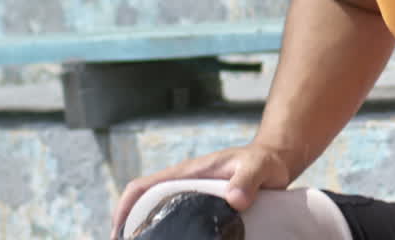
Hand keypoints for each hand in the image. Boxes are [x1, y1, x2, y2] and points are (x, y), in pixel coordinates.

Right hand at [109, 143, 293, 238]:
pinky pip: (179, 221)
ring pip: (159, 215)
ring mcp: (192, 197)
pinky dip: (169, 234)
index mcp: (187, 173)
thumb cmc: (264, 161)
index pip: (143, 187)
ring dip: (147, 232)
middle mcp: (184, 184)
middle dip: (130, 227)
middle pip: (144, 205)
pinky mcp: (203, 208)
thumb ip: (247, 180)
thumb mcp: (257, 167)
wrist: (275, 162)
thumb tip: (235, 201)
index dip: (125, 207)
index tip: (118, 231)